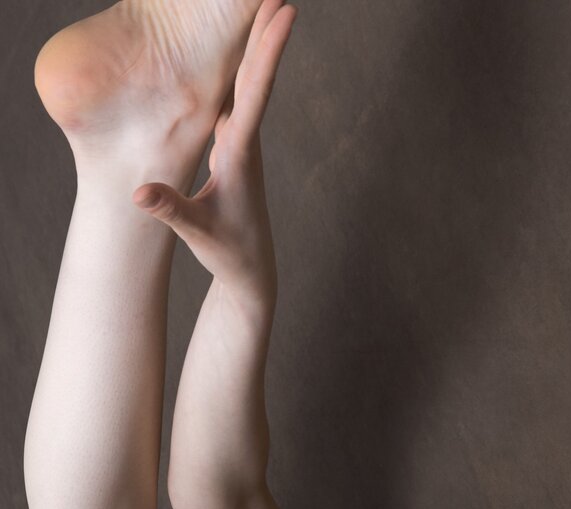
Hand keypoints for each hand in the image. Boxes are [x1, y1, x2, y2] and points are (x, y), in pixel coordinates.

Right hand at [132, 0, 296, 298]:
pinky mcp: (233, 148)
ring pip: (246, 86)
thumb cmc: (229, 253)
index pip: (254, 94)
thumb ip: (171, 210)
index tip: (284, 15)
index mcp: (240, 156)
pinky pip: (233, 99)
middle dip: (265, 35)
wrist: (251, 271)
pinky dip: (234, 70)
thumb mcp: (196, 233)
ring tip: (257, 7)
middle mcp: (247, 143)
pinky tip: (228, 49)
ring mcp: (242, 144)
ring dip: (253, 46)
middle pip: (255, 78)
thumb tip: (139, 193)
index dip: (267, 53)